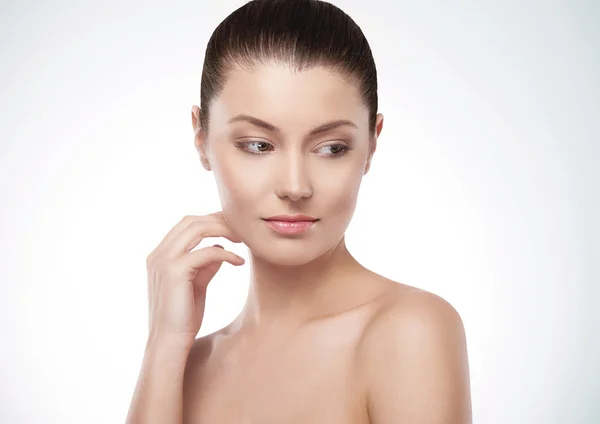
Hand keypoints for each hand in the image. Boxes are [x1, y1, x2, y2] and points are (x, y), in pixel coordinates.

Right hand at [145, 212, 243, 346]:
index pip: (185, 225)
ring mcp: (164, 261)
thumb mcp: (196, 285)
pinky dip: (227, 254)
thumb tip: (219, 247)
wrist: (169, 343)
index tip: (233, 227)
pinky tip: (239, 262)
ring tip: (242, 239)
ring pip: (197, 229)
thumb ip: (205, 265)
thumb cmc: (183, 319)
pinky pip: (207, 252)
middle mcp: (158, 255)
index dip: (210, 221)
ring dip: (223, 230)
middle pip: (191, 221)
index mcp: (159, 256)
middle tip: (241, 229)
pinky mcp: (175, 271)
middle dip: (218, 220)